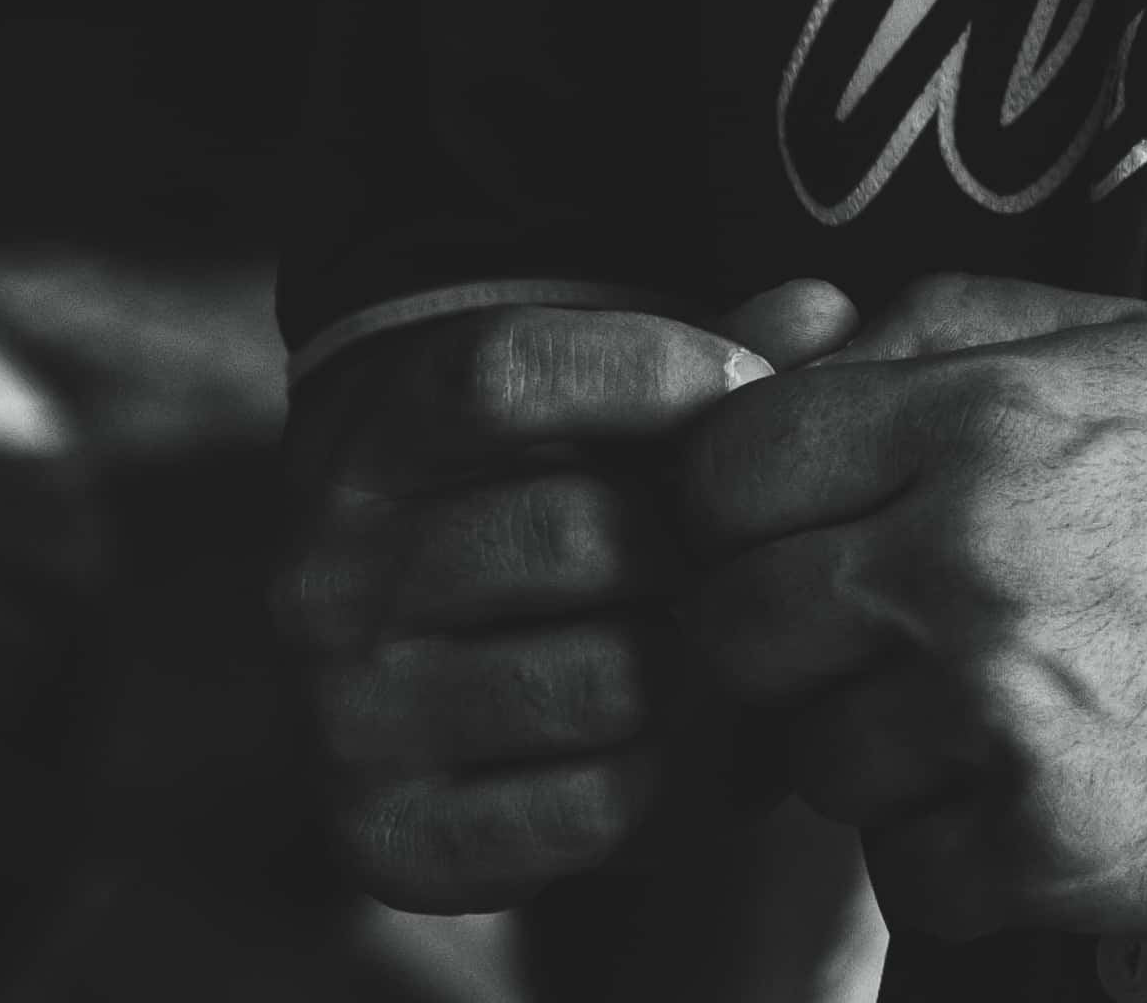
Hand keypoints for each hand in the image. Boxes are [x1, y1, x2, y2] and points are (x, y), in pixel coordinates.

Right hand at [282, 301, 762, 910]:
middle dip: (700, 548)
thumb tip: (820, 307)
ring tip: (720, 653)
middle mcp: (325, 586)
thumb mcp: (608, 411)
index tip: (746, 381)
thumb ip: (717, 357)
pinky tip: (682, 740)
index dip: (649, 368)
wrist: (438, 669)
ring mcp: (347, 720)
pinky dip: (682, 776)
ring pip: (614, 678)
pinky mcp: (393, 840)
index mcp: (365, 452)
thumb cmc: (557, 502)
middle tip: (741, 562)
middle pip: (586, 535)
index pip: (500, 376)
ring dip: (704, 670)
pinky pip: (604, 801)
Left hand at [667, 271, 1146, 944]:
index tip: (800, 535)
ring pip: (809, 761)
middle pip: (732, 627)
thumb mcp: (1137, 346)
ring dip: (881, 755)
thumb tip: (776, 334)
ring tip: (995, 718)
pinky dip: (958, 854)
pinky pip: (901, 873)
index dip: (745, 510)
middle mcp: (975, 556)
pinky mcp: (1042, 846)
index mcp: (989, 417)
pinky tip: (1040, 799)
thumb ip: (944, 323)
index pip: (724, 468)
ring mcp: (1002, 709)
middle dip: (793, 644)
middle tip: (888, 644)